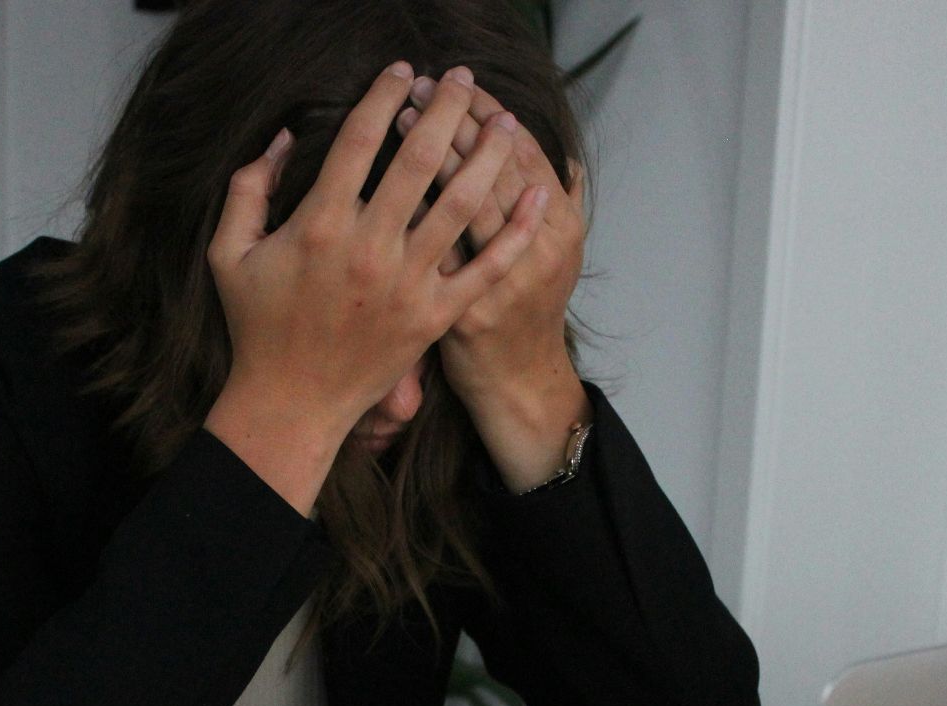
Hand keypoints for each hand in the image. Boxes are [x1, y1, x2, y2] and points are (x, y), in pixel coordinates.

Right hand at [205, 62, 550, 513]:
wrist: (290, 403)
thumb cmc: (257, 327)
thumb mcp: (228, 252)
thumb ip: (248, 188)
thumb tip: (282, 138)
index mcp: (319, 224)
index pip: (360, 139)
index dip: (384, 96)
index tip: (403, 71)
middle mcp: (370, 248)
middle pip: (420, 159)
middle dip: (446, 109)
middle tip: (462, 78)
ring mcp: (408, 284)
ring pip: (461, 204)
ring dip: (488, 155)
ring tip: (506, 122)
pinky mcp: (435, 316)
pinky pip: (486, 267)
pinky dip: (518, 231)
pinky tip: (538, 195)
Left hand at [400, 80, 592, 490]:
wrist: (515, 381)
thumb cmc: (527, 308)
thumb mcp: (558, 253)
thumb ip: (559, 203)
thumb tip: (563, 156)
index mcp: (562, 228)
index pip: (524, 151)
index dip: (490, 112)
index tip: (460, 84)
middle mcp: (538, 251)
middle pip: (492, 167)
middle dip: (455, 120)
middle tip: (422, 87)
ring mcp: (498, 283)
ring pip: (462, 201)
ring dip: (428, 154)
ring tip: (400, 118)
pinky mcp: (457, 310)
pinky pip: (430, 249)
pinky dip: (410, 212)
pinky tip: (383, 180)